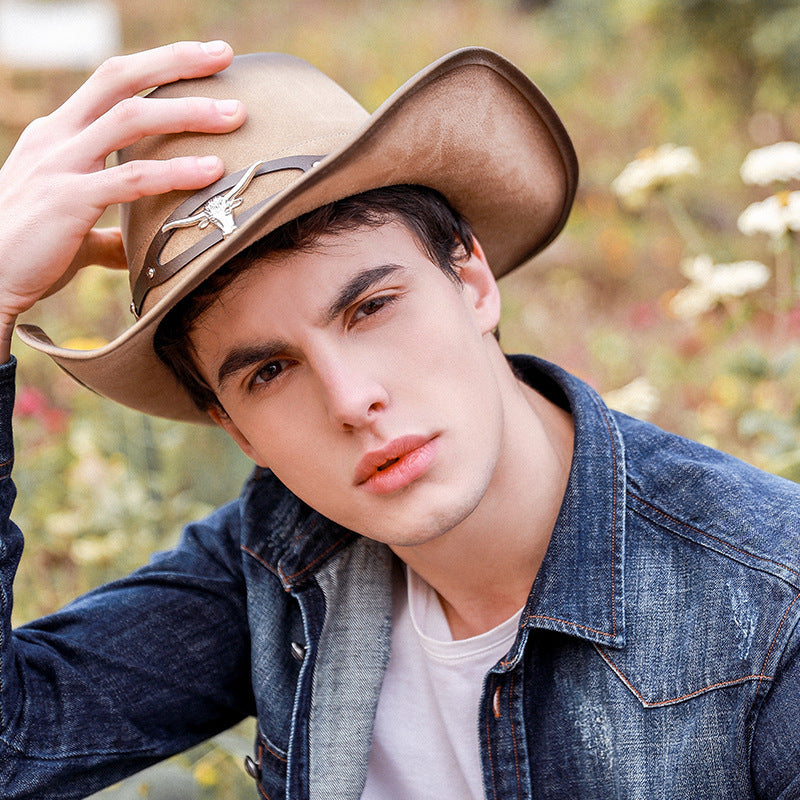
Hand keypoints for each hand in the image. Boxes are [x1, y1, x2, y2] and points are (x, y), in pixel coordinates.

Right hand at [0, 40, 246, 360]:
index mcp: (59, 135)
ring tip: (235, 114)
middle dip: (174, 61)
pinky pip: (131, 178)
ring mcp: (60, 164)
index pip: (112, 83)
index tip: (203, 59)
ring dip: (187, 112)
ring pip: (130, 118)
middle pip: (119, 78)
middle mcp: (57, 137)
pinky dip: (176, 171)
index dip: (157, 66)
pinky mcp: (67, 200)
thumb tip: (135, 245)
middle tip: (224, 55)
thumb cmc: (29, 252)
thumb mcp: (71, 226)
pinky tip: (212, 170)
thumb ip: (106, 231)